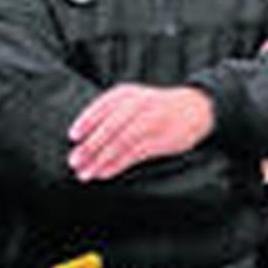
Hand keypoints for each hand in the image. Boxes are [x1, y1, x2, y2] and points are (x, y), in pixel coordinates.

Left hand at [67, 84, 214, 181]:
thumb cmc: (158, 106)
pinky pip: (133, 154)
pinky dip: (116, 165)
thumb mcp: (135, 98)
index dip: (85, 122)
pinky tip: (104, 172)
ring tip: (86, 172)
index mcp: (128, 94)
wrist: (195, 108)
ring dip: (100, 160)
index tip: (73, 136)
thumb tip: (85, 134)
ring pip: (120, 144)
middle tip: (75, 160)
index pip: (101, 107)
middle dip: (89, 146)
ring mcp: (150, 123)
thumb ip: (113, 111)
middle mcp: (138, 106)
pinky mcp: (160, 140)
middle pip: (109, 129)